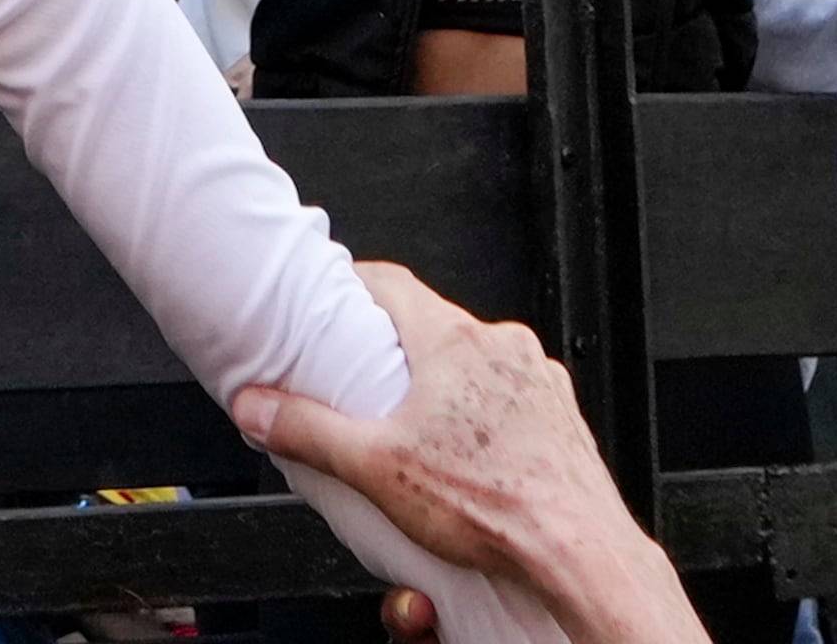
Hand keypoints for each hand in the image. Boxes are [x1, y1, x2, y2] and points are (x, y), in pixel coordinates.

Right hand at [231, 261, 702, 643]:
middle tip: (363, 384)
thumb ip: (306, 430)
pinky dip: (480, 414)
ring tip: (413, 431)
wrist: (579, 554)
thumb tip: (258, 407)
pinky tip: (463, 457)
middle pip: (431, 325)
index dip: (352, 286)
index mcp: (456, 341)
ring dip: (440, 385)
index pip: (391, 281)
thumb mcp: (375, 467)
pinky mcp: (560, 418)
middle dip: (392, 350)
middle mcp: (504, 349)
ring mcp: (538, 382)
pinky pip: (507, 396)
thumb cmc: (499, 508)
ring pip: (473, 362)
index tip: (332, 298)